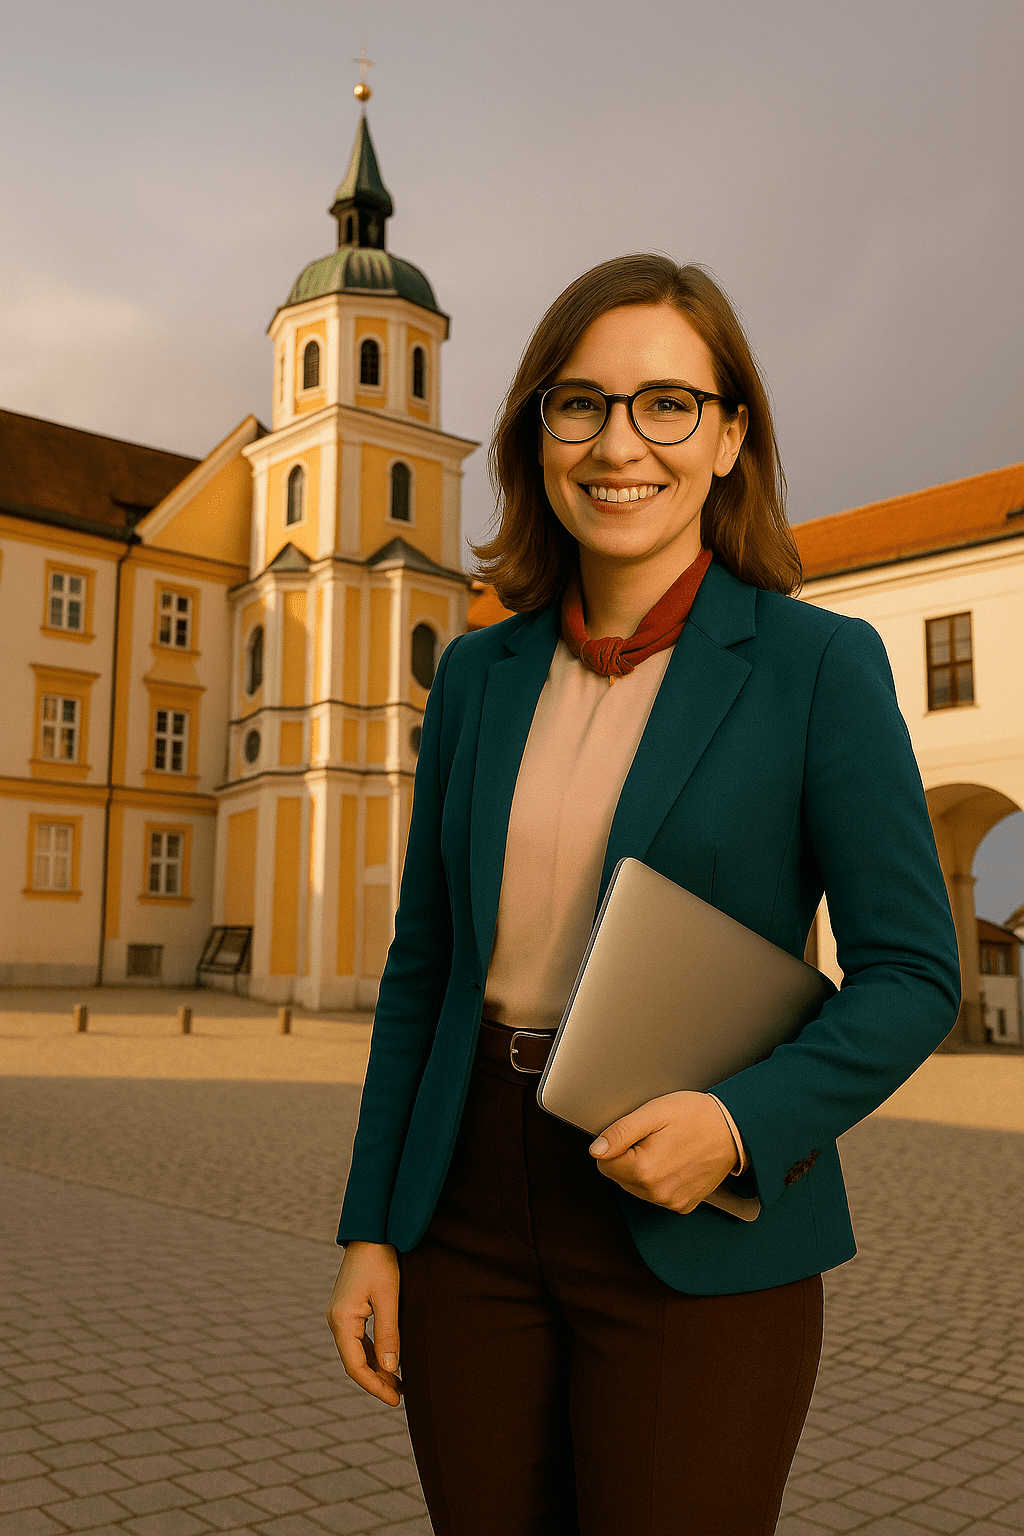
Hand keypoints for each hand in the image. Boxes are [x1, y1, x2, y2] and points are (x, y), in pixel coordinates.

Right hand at [325, 1241, 402, 1406]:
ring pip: (356, 1352)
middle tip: (400, 1396)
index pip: (355, 1366)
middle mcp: (336, 1320)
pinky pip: (358, 1339)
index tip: (395, 1400)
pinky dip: (373, 1353)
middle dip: (377, 1381)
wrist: (371, 1232)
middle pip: (355, 1362)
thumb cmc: (381, 1261)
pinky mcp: (348, 1309)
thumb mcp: (389, 1297)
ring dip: (376, 1368)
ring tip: (398, 1383)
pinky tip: (389, 1360)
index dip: (375, 1386)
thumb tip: (391, 1370)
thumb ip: (389, 1334)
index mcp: (342, 1320)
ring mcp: (340, 1315)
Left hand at [589, 1091, 737, 1212]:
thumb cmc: (696, 1116)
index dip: (617, 1144)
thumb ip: (620, 1133)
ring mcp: (671, 1202)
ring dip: (644, 1169)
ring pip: (636, 1187)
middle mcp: (657, 1192)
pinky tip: (676, 1162)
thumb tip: (596, 1150)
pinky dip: (660, 1180)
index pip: (603, 1163)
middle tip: (655, 1138)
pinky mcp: (683, 1205)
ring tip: (667, 1148)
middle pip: (619, 1177)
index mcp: (645, 1169)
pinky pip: (656, 1195)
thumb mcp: (653, 1113)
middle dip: (629, 1157)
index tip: (637, 1134)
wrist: (734, 1129)